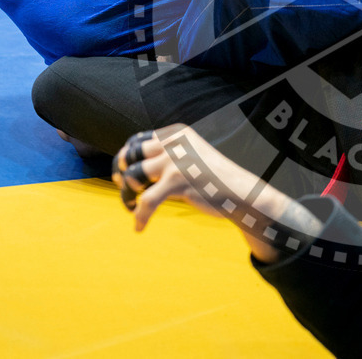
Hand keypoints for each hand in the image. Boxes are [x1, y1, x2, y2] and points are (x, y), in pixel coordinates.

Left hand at [112, 125, 232, 230]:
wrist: (240, 192)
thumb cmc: (212, 178)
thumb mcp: (189, 156)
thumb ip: (165, 157)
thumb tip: (128, 171)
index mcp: (176, 134)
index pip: (137, 141)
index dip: (125, 158)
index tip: (121, 173)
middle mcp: (173, 142)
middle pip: (130, 155)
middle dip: (121, 173)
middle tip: (123, 188)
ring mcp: (174, 160)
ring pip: (133, 177)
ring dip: (126, 195)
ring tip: (131, 207)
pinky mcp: (176, 181)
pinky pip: (146, 201)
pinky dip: (140, 216)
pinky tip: (139, 227)